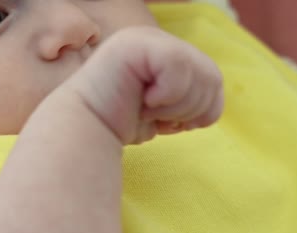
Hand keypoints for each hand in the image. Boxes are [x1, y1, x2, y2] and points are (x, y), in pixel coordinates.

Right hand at [66, 26, 223, 143]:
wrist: (84, 129)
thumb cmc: (119, 121)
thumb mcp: (165, 110)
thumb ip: (188, 97)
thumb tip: (212, 109)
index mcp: (164, 52)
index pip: (212, 79)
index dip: (200, 109)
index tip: (168, 121)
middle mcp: (157, 39)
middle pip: (212, 77)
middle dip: (189, 110)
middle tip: (155, 114)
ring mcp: (146, 38)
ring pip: (201, 75)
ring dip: (177, 106)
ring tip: (147, 108)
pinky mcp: (137, 44)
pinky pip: (179, 69)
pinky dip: (168, 96)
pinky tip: (144, 100)